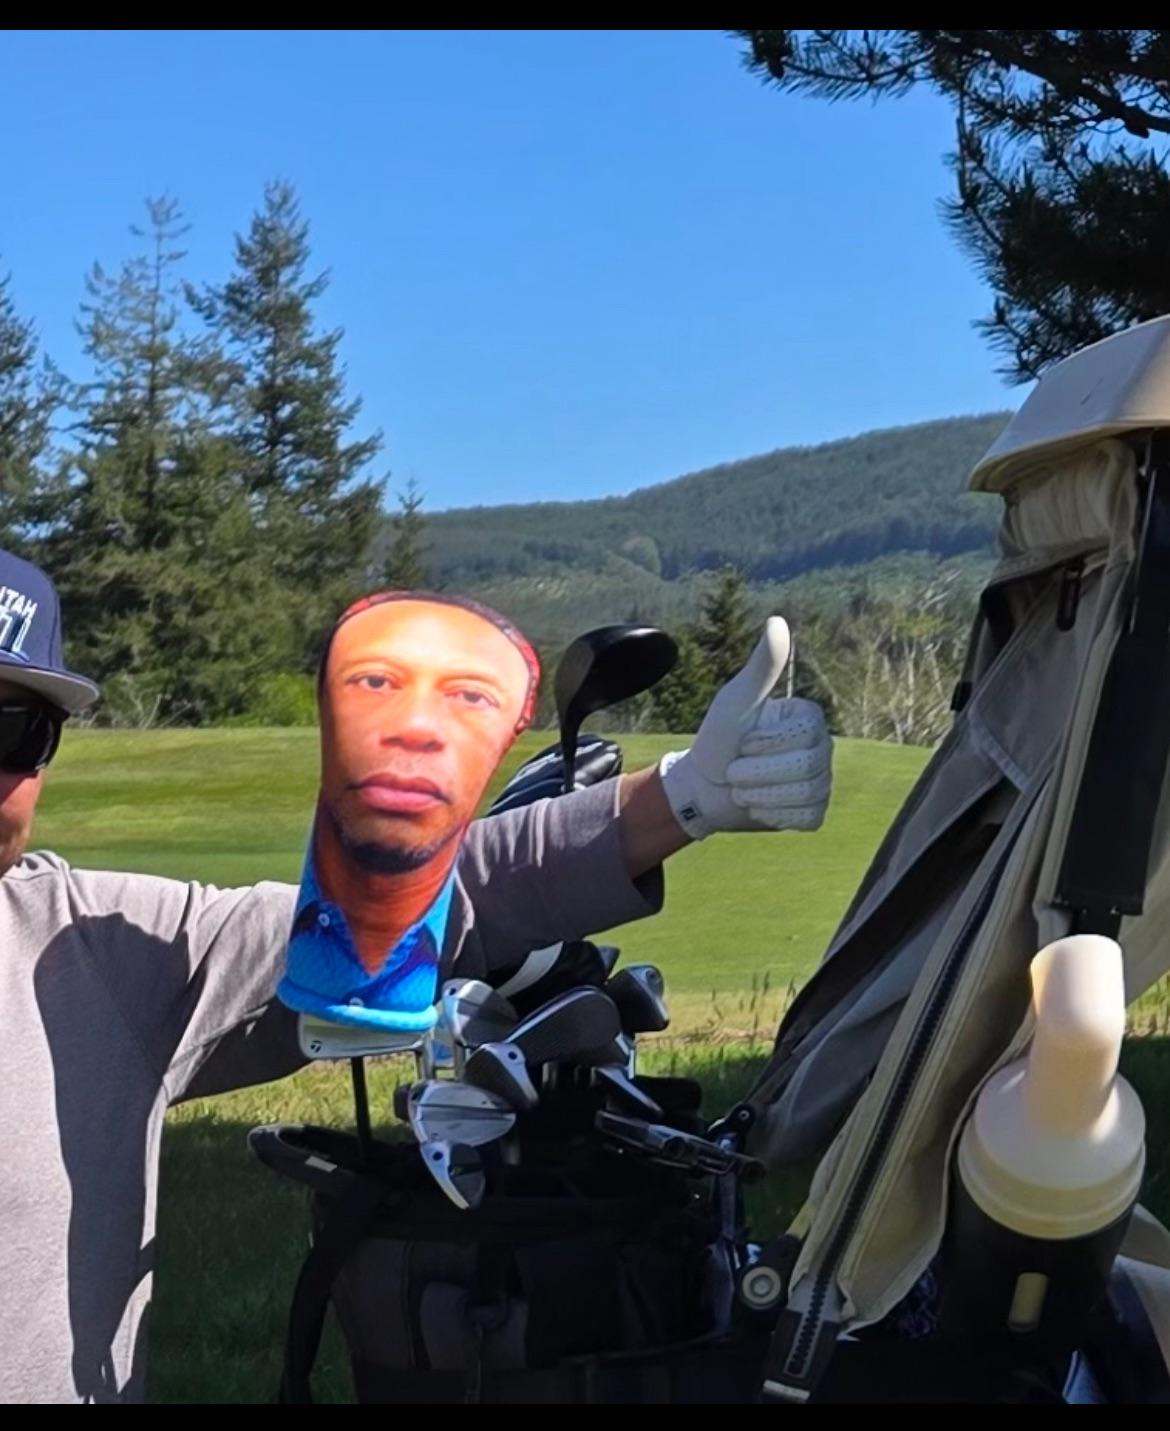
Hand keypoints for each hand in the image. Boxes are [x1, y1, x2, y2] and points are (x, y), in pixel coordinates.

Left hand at [658, 617, 831, 838]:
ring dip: (761, 795)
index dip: (766, 743)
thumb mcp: (736, 700)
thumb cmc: (719, 738)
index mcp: (809, 718)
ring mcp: (821, 782)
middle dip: (758, 773)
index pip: (804, 735)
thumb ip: (761, 667)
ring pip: (806, 795)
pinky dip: (774, 815)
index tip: (744, 742)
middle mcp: (822, 748)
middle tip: (736, 770)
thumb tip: (777, 622)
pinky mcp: (813, 812)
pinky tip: (759, 805)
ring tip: (743, 788)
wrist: (704, 786)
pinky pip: (806, 818)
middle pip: (806, 768)